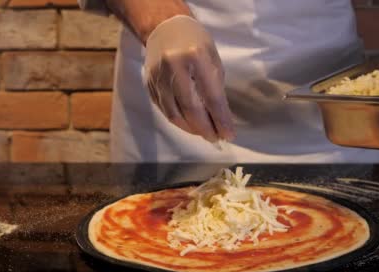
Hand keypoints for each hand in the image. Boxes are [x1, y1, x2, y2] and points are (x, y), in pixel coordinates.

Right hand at [144, 15, 234, 141]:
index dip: (221, 119)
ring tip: (203, 133)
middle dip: (205, 128)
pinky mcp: (149, 84)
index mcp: (196, 57)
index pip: (211, 97)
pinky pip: (164, 109)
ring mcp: (158, 76)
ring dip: (190, 128)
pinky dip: (178, 120)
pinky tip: (188, 124)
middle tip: (215, 137)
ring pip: (174, 114)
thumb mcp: (212, 60)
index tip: (229, 134)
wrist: (165, 27)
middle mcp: (174, 67)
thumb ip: (215, 89)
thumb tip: (220, 120)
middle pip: (190, 109)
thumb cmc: (196, 43)